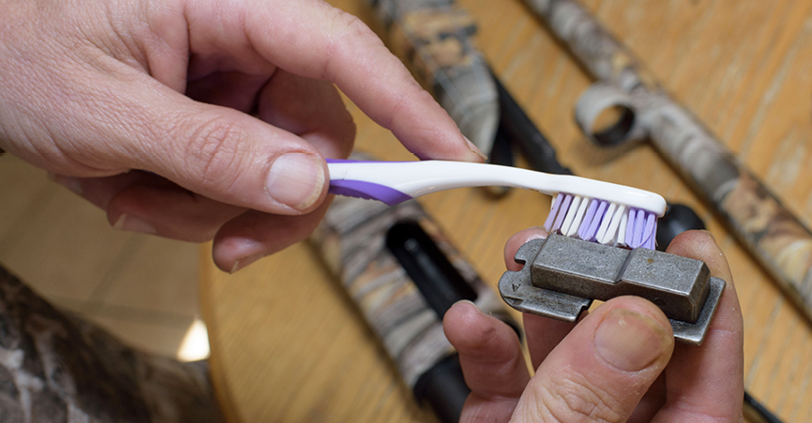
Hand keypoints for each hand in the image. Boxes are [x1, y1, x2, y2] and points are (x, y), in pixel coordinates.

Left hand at [0, 0, 481, 271]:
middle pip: (317, 137)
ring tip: (130, 193)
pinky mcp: (212, 115)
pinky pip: (235, 181)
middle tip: (226, 243)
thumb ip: (210, 151)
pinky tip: (128, 185)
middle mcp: (240, 40)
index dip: (410, 104)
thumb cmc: (10, 46)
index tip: (456, 158)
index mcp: (227, 5)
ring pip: (275, 172)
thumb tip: (310, 185)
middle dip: (270, 201)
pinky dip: (186, 204)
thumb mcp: (105, 110)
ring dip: (207, 208)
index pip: (344, 50)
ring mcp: (227, 81)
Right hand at [444, 229, 743, 421]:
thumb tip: (635, 318)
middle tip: (587, 237)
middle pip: (634, 345)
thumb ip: (591, 395)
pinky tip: (471, 321)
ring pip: (569, 351)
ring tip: (524, 257)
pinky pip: (507, 376)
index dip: (707, 301)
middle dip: (604, 283)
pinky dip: (487, 345)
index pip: (710, 370)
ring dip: (542, 299)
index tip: (693, 246)